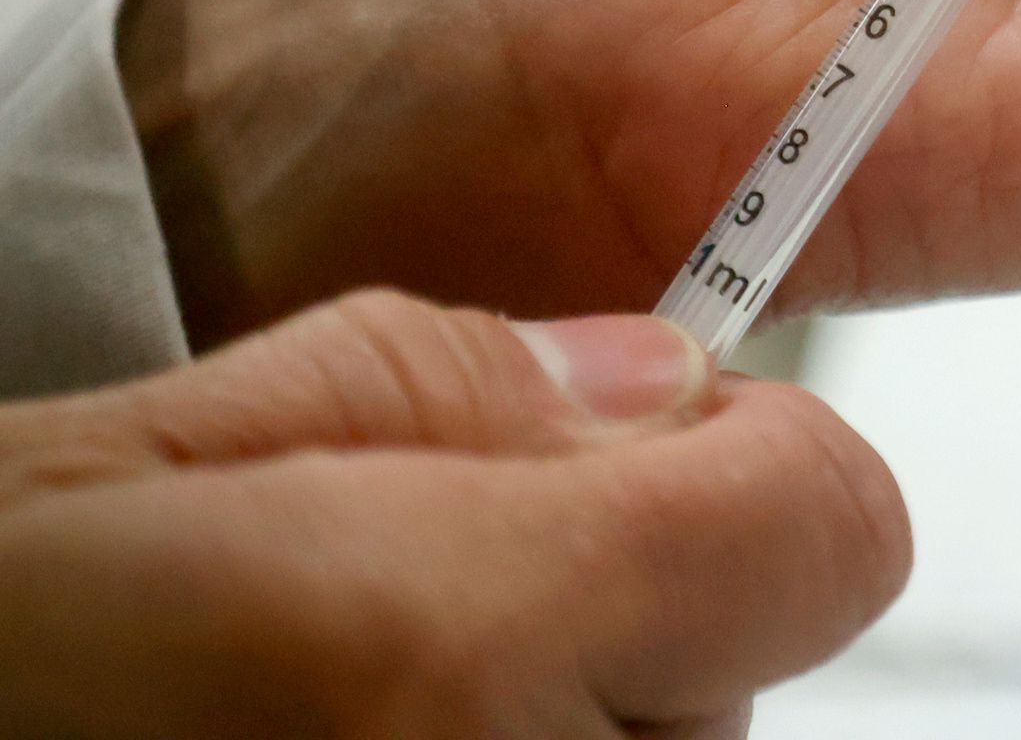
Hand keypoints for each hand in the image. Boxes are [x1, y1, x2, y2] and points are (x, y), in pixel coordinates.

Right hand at [0, 291, 904, 736]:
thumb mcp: (118, 457)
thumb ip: (435, 391)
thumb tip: (648, 388)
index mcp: (421, 662)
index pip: (829, 527)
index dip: (749, 477)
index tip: (663, 467)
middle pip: (731, 687)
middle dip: (604, 637)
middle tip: (377, 653)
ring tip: (309, 738)